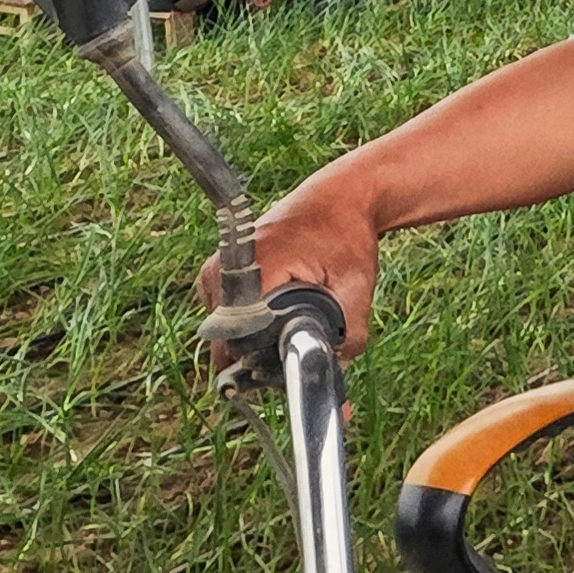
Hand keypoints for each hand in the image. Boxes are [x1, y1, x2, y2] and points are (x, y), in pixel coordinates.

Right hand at [203, 167, 384, 357]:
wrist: (337, 199)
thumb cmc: (347, 236)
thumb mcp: (357, 286)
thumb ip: (348, 335)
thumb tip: (333, 373)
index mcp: (254, 267)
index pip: (239, 340)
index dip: (264, 364)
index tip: (291, 366)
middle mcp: (224, 268)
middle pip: (228, 341)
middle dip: (261, 358)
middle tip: (297, 350)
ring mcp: (217, 270)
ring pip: (226, 333)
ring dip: (255, 342)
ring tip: (290, 328)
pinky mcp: (220, 273)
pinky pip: (227, 317)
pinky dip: (249, 325)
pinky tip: (276, 317)